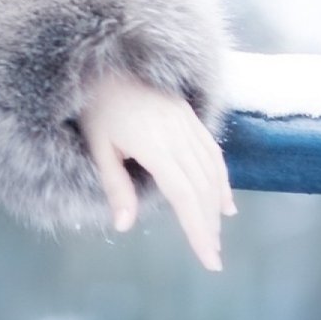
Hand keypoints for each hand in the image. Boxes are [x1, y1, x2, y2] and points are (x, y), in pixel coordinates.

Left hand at [77, 71, 234, 270]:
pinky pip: (212, 151)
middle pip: (202, 188)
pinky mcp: (189, 115)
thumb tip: (124, 226)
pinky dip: (221, 178)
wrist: (106, 60)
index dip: (198, 229)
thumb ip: (115, 185)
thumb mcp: (98, 146)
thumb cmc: (96, 106)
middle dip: (208, 225)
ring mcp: (187, 123)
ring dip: (216, 205)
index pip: (184, 195)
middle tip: (212, 256)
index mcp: (154, 145)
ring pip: (211, 171)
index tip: (209, 259)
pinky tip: (224, 200)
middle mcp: (177, 135)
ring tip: (215, 234)